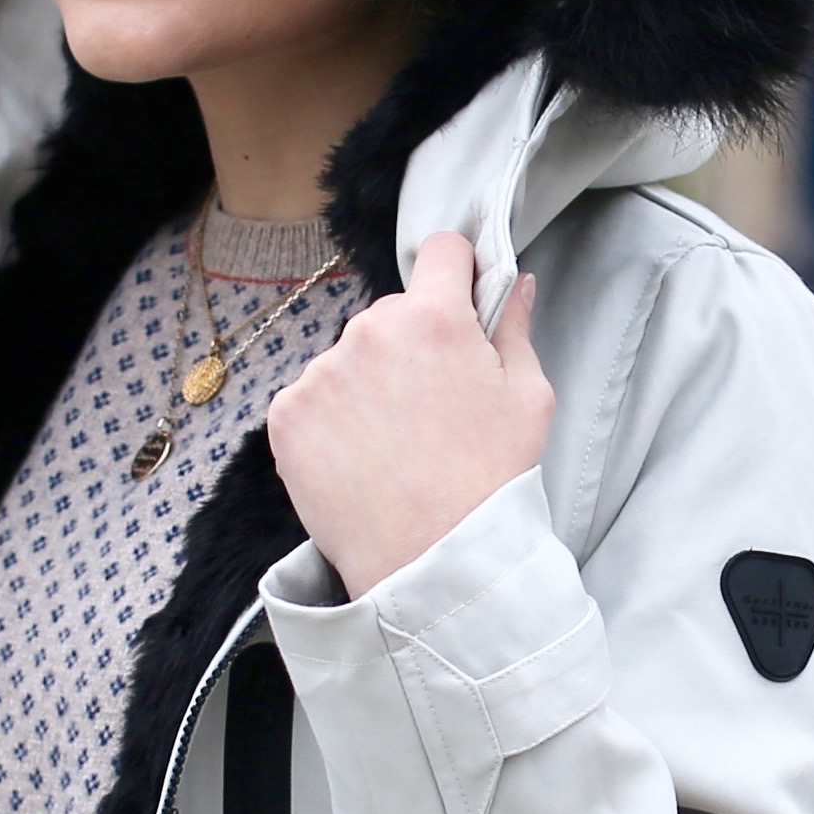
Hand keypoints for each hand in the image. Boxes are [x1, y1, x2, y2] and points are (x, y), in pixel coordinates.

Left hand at [267, 232, 549, 594]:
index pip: (442, 251)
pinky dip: (331, 419)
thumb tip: (516, 283)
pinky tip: (359, 458)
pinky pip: (311, 397)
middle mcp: (368, 331)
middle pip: (392, 313)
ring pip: (348, 357)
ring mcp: (319, 373)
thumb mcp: (528, 399)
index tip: (461, 302)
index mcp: (434, 318)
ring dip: (367, 382)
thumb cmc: (490, 483)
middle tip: (431, 404)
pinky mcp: (285, 415)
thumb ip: (515, 328)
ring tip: (393, 443)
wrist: (431, 563)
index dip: (458, 272)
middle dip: (411, 343)